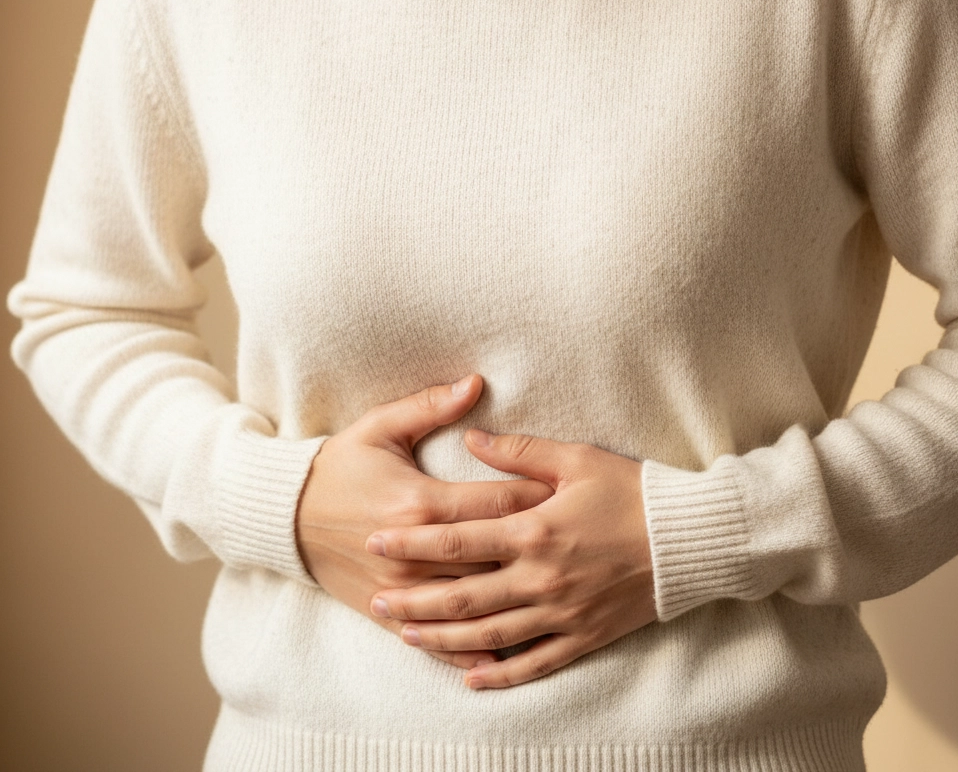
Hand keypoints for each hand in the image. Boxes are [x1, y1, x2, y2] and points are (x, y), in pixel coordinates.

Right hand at [295, 375, 553, 669]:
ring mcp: (402, 588)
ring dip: (515, 604)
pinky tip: (502, 660)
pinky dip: (468, 651)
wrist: (285, 516)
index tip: (575, 498)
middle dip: (539, 552)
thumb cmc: (341, 465)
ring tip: (563, 604)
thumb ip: (430, 406)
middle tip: (585, 551)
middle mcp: (416, 551)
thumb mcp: (380, 426)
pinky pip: (435, 640)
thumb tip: (476, 383)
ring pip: (472, 603)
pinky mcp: (387, 612)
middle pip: (494, 555)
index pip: (498, 504)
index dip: (541, 499)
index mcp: (422, 501)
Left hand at [364, 430, 657, 688]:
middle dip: (414, 600)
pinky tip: (471, 680)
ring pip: (488, 635)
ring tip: (406, 635)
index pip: (458, 540)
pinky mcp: (583, 636)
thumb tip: (471, 439)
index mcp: (535, 530)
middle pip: (462, 596)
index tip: (377, 540)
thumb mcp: (576, 459)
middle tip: (376, 598)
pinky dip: (500, 675)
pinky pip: (534, 663)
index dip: (413, 542)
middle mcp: (541, 578)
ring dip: (443, 638)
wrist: (688, 538)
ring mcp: (561, 613)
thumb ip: (519, 452)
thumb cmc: (631, 491)